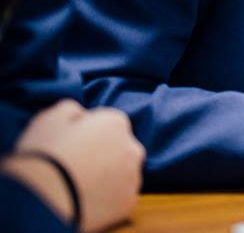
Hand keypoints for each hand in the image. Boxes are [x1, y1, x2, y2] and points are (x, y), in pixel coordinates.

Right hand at [13, 99, 145, 231]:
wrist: (41, 198)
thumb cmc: (44, 153)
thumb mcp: (50, 118)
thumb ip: (71, 109)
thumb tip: (80, 114)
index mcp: (115, 123)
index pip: (109, 124)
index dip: (89, 134)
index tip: (72, 145)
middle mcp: (132, 147)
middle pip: (120, 148)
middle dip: (104, 154)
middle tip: (76, 166)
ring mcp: (132, 177)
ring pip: (122, 174)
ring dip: (108, 177)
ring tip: (78, 184)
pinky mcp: (128, 202)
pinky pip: (119, 198)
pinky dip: (107, 199)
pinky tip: (86, 199)